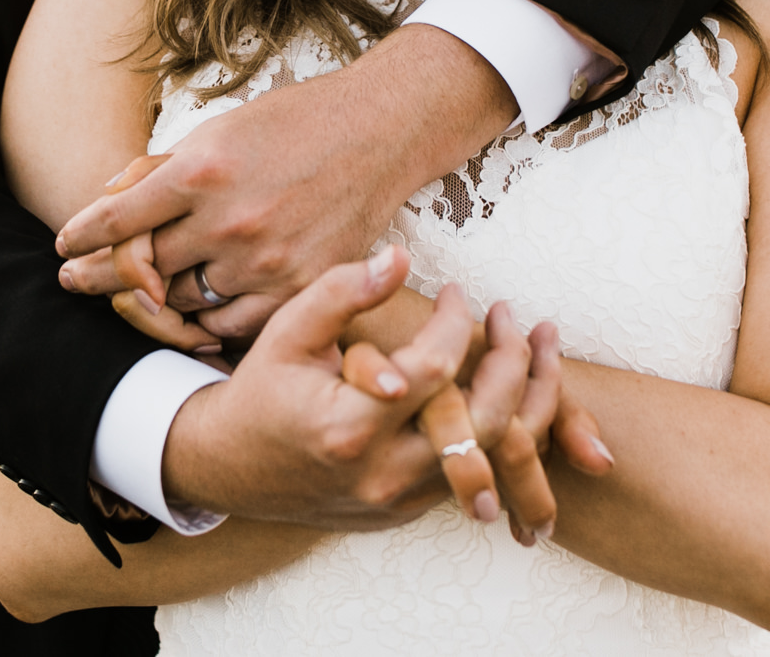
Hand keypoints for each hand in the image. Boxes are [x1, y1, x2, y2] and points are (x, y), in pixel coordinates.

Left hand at [58, 25, 515, 339]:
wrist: (379, 131)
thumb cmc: (295, 122)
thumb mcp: (219, 129)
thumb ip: (164, 168)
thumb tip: (109, 195)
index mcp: (200, 171)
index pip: (117, 218)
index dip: (81, 237)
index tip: (65, 246)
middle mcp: (227, 220)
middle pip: (142, 268)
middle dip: (103, 276)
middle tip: (78, 281)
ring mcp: (264, 260)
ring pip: (183, 301)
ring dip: (154, 299)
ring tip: (134, 296)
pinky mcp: (298, 286)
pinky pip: (231, 324)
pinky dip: (206, 321)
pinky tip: (190, 313)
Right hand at [159, 244, 537, 526]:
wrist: (229, 467)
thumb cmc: (262, 388)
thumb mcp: (288, 331)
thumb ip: (343, 291)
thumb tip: (399, 257)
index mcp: (349, 426)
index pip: (434, 368)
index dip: (457, 321)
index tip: (457, 292)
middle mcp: (381, 473)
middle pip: (484, 421)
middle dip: (515, 364)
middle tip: (517, 320)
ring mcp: (398, 500)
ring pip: (492, 457)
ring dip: (528, 402)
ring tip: (540, 351)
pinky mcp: (406, 511)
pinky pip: (475, 474)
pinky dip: (503, 432)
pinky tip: (513, 389)